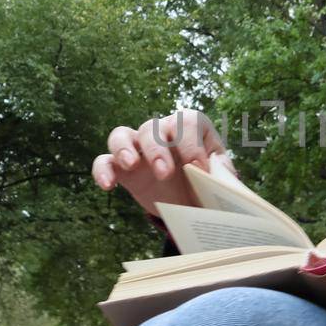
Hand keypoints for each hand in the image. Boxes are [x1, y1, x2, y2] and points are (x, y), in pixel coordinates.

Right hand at [92, 109, 236, 216]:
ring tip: (131, 165)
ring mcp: (138, 147)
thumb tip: (219, 171)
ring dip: (124, 148)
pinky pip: (104, 160)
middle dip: (158, 150)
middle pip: (153, 128)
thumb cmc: (208, 180)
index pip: (187, 123)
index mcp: (191, 127)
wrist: (192, 201)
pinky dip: (102, 170)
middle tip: (165, 174)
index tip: (198, 168)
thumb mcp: (221, 176)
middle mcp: (162, 131)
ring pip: (121, 134)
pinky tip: (108, 185)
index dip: (192, 144)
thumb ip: (223, 172)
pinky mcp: (121, 167)